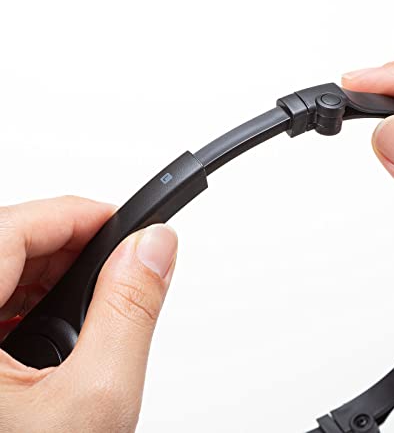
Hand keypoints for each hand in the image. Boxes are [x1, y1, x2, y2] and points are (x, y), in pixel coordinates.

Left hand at [0, 196, 177, 431]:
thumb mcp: (95, 400)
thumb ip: (131, 309)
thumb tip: (157, 247)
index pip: (16, 226)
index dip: (79, 215)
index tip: (127, 225)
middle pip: (8, 244)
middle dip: (73, 250)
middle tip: (122, 268)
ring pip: (1, 272)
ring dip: (52, 280)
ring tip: (92, 309)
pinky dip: (27, 308)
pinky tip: (51, 336)